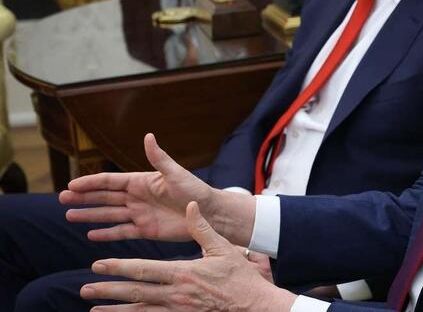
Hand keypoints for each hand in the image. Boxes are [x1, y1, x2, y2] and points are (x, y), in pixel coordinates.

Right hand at [59, 133, 214, 241]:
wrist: (208, 213)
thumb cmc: (195, 190)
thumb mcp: (175, 174)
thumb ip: (159, 158)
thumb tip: (148, 136)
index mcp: (142, 182)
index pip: (110, 182)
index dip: (90, 183)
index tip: (71, 185)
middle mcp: (137, 197)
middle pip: (104, 197)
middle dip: (83, 198)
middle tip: (61, 199)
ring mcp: (140, 214)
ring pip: (109, 215)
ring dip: (90, 215)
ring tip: (69, 216)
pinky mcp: (146, 230)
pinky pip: (122, 232)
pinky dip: (107, 233)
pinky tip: (91, 234)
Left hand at [82, 202, 296, 311]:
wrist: (252, 306)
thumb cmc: (239, 277)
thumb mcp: (222, 248)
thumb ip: (202, 228)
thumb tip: (189, 206)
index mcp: (183, 273)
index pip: (144, 270)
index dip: (120, 267)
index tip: (99, 264)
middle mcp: (175, 294)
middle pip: (135, 292)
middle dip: (108, 289)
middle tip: (85, 288)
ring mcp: (176, 310)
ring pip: (139, 310)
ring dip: (115, 309)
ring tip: (94, 307)